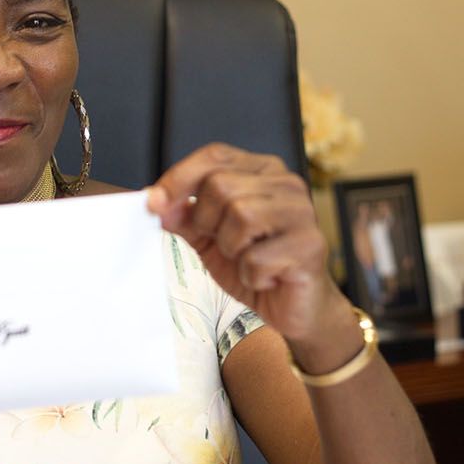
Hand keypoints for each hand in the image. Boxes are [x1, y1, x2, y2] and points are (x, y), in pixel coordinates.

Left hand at [147, 144, 345, 342]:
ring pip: (241, 216)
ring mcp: (301, 213)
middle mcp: (286, 185)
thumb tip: (156, 202)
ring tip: (245, 258)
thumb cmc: (255, 264)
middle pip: (221, 185)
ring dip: (230, 248)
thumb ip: (185, 217)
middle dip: (207, 222)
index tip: (154, 204)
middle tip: (221, 244)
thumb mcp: (209, 237)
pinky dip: (249, 275)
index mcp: (262, 171)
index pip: (215, 156)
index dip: (179, 178)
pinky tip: (264, 277)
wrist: (293, 306)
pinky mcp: (310, 246)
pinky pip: (256, 258)